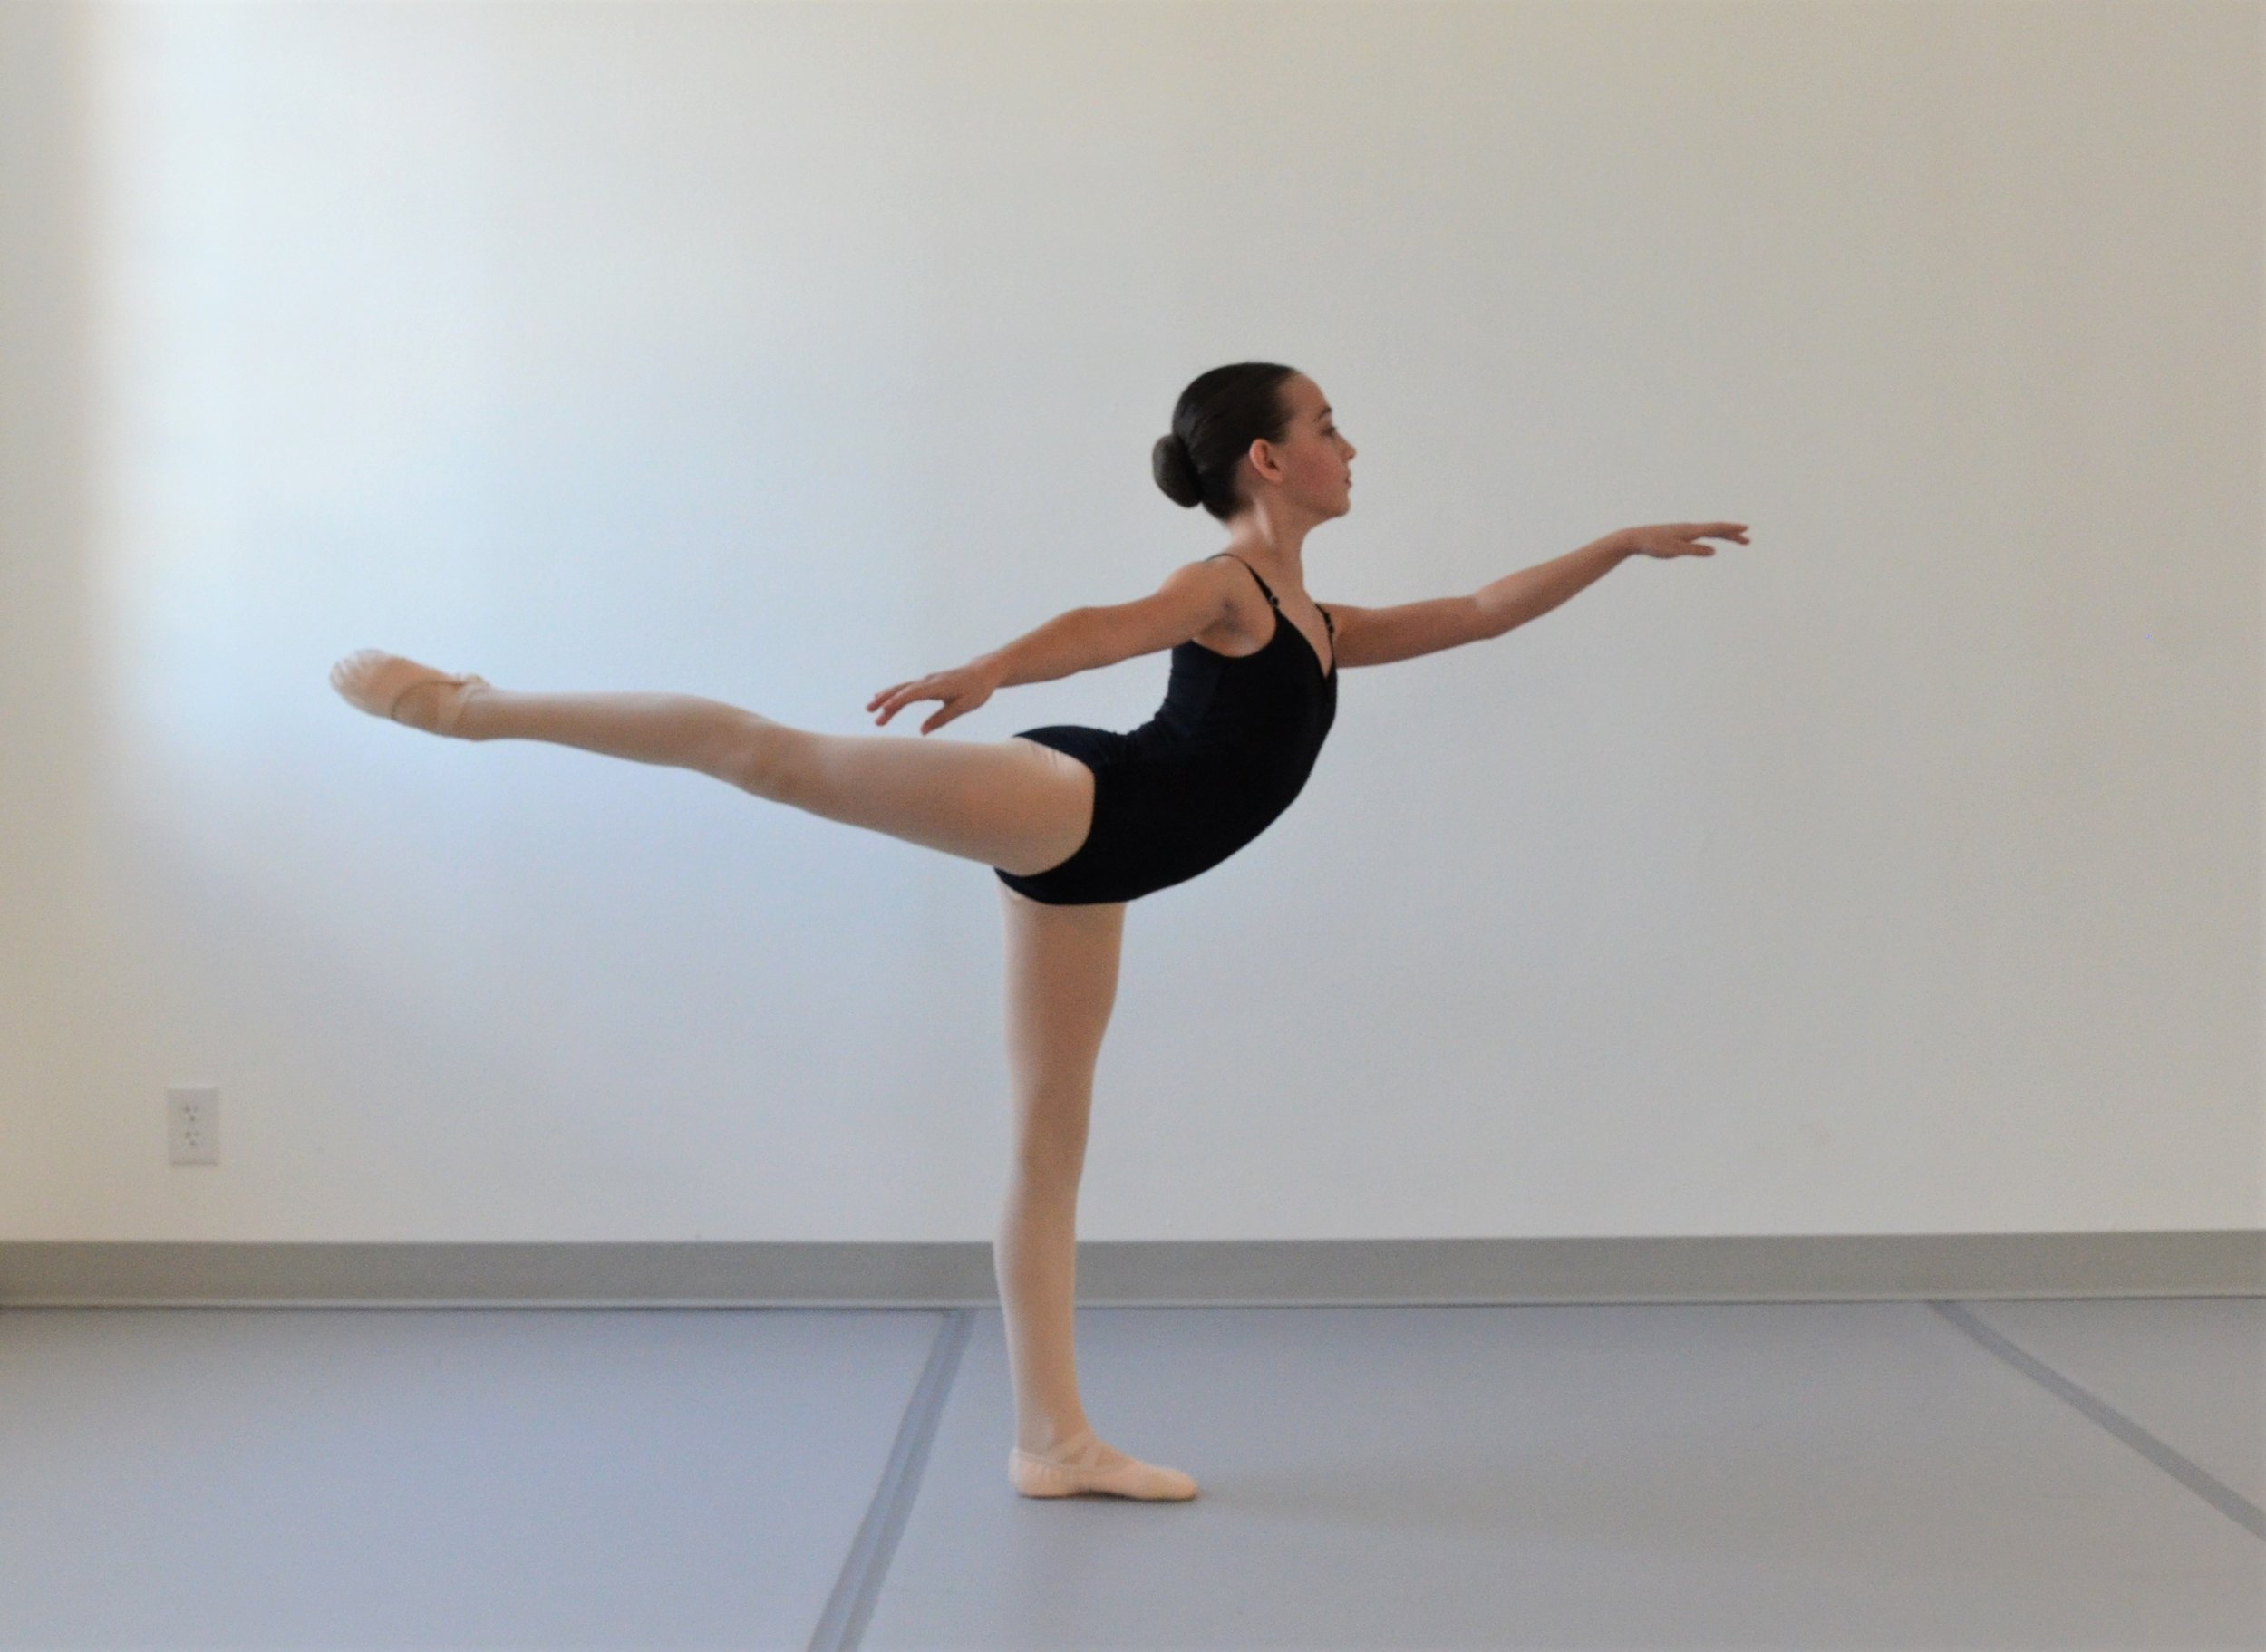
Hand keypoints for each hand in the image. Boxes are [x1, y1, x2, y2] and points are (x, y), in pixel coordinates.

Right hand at [866, 660, 1001, 734]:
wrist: (983, 672)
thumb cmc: (976, 690)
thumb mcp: (964, 707)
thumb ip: (943, 718)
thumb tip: (922, 732)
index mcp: (939, 686)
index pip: (914, 694)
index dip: (899, 701)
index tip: (885, 709)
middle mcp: (929, 681)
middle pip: (903, 690)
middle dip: (886, 701)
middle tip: (870, 713)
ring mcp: (926, 680)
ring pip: (902, 688)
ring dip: (886, 697)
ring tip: (870, 708)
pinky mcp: (927, 683)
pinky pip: (906, 688)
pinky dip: (893, 693)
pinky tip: (881, 698)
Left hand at [1616, 522, 1749, 558]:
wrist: (1634, 539)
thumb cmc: (1653, 545)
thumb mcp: (1675, 550)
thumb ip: (1695, 550)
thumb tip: (1714, 551)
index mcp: (1690, 530)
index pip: (1716, 528)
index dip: (1732, 529)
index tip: (1746, 528)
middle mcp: (1689, 528)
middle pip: (1716, 530)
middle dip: (1733, 534)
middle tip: (1748, 540)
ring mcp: (1684, 532)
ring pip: (1709, 532)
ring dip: (1725, 536)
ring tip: (1738, 541)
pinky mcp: (1678, 536)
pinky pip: (1701, 536)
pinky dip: (1712, 538)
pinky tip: (1712, 545)